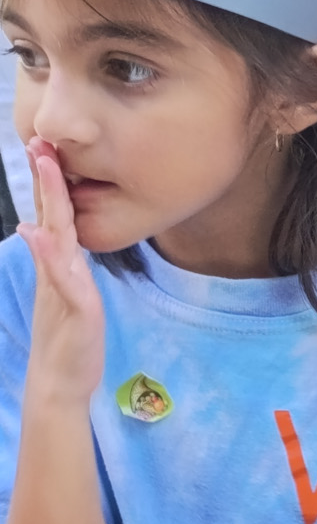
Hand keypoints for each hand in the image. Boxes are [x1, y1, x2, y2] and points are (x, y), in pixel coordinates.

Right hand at [19, 139, 103, 404]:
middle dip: (47, 178)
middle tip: (38, 140)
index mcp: (60, 264)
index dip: (52, 183)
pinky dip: (50, 254)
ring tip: (45, 168)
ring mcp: (62, 286)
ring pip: (56, 237)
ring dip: (50, 201)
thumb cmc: (68, 338)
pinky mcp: (73, 307)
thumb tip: (36, 229)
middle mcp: (56, 270)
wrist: (60, 382)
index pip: (55, 216)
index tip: (45, 147)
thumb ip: (56, 262)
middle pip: (51, 216)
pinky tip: (39, 233)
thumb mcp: (67, 293)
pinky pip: (62, 277)